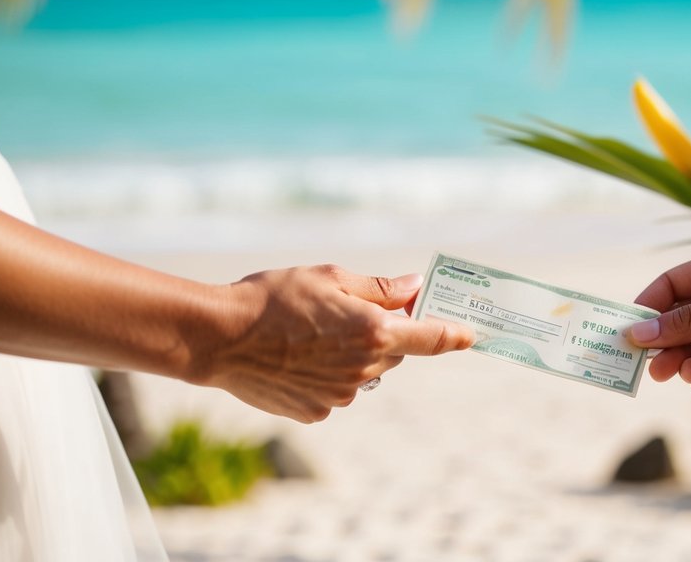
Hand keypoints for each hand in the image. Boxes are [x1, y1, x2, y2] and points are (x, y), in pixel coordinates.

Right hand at [194, 264, 474, 421]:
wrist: (219, 339)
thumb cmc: (274, 297)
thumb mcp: (330, 277)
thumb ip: (379, 288)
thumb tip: (415, 287)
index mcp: (373, 332)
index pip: (430, 338)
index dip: (454, 336)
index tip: (471, 335)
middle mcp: (363, 369)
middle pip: (394, 351)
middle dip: (383, 332)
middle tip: (348, 313)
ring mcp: (340, 396)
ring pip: (363, 373)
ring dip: (352, 356)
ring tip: (309, 336)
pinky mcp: (315, 413)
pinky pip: (335, 392)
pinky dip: (325, 376)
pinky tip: (295, 359)